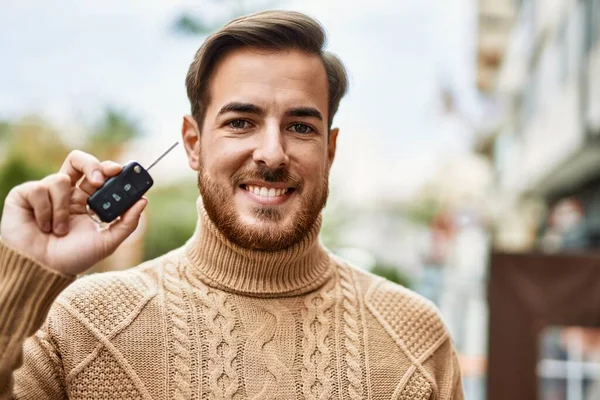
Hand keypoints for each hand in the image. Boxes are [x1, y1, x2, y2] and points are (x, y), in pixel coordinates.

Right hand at [0, 150, 147, 275]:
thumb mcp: (107, 242)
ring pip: (60, 179)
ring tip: (59, 230)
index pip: (99, 175)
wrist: (41, 271)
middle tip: (98, 180)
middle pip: (78, 160)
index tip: (120, 170)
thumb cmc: (71, 258)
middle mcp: (66, 193)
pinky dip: (44, 211)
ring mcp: (45, 192)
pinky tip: (42, 226)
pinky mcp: (24, 194)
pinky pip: (39, 189)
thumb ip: (127, 223)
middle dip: (91, 165)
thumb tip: (143, 201)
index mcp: (86, 201)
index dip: (109, 168)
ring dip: (62, 208)